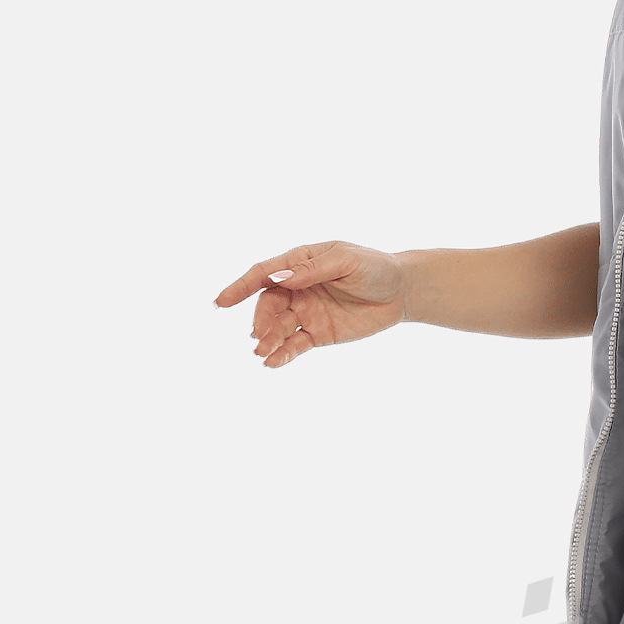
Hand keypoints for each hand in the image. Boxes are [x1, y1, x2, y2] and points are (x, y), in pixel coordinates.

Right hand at [213, 241, 407, 367]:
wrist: (402, 291)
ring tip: (262, 353)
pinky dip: (283, 354)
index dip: (240, 287)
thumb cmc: (374, 268)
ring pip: (279, 328)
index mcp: (300, 264)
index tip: (221, 301)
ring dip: (268, 340)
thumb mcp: (344, 261)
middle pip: (268, 304)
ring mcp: (306, 312)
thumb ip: (311, 270)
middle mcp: (297, 288)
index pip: (263, 274)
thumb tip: (279, 276)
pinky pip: (295, 345)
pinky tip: (273, 362)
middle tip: (258, 335)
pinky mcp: (318, 333)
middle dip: (260, 320)